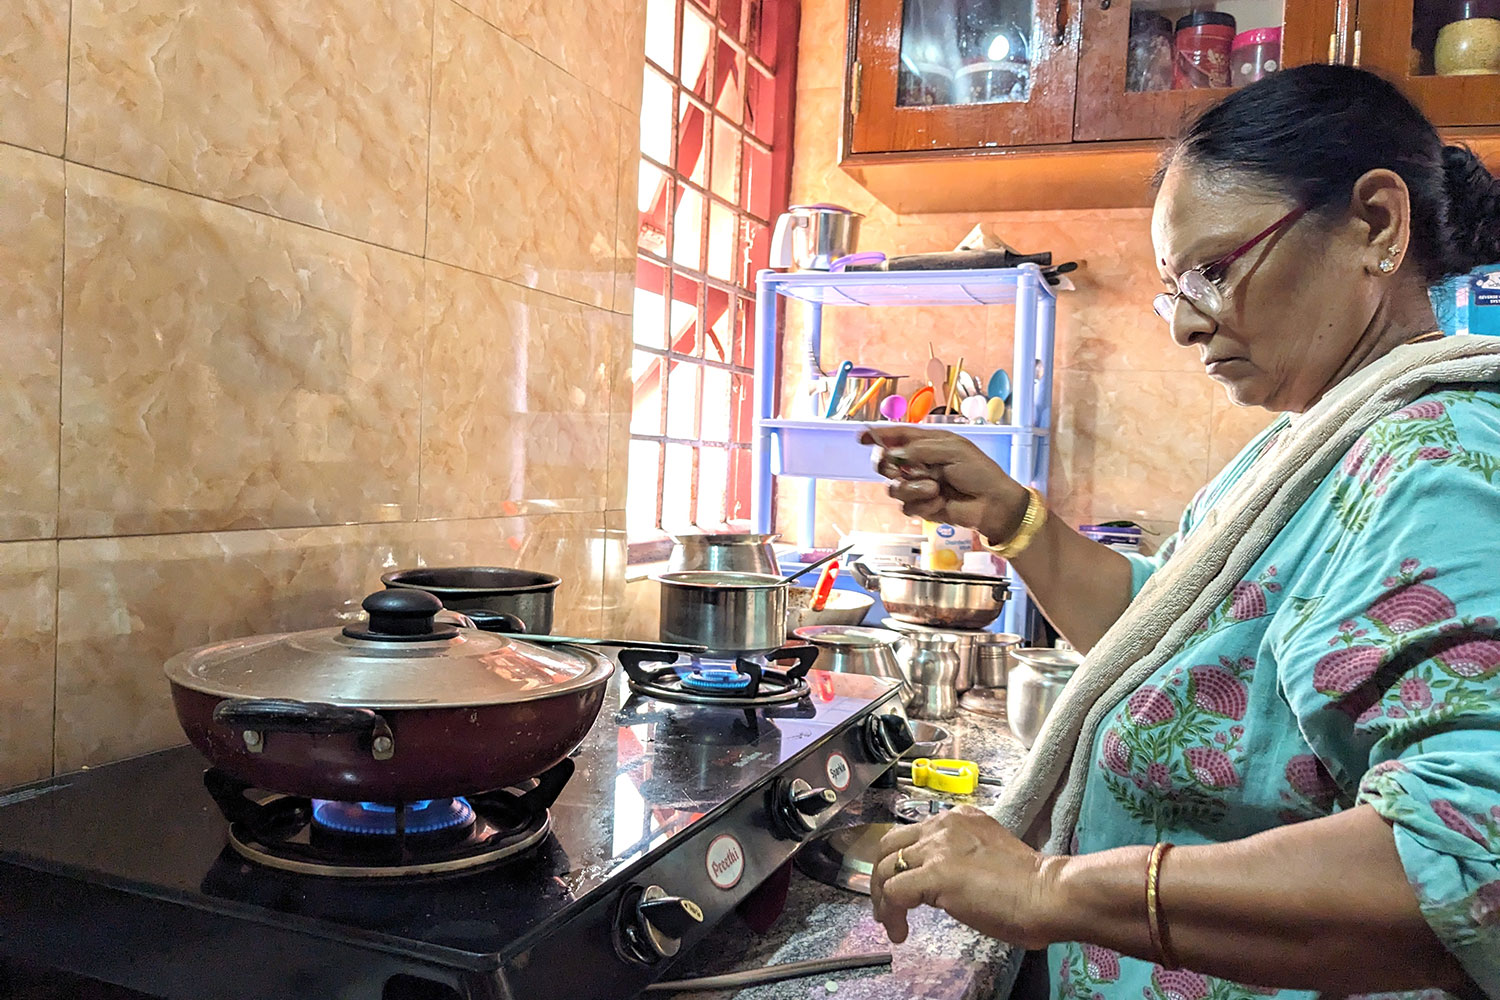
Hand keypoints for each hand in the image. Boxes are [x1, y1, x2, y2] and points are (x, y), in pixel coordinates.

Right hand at [860, 425, 1029, 542]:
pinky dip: (923, 504)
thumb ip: (919, 449)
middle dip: (889, 465)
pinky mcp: (921, 506)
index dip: (877, 436)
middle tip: (900, 467)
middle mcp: (918, 463)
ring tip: (934, 488)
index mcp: (926, 443)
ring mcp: (918, 486)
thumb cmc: (979, 472)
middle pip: (885, 462)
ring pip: (893, 487)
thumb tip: (892, 453)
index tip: (862, 438)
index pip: (896, 436)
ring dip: (913, 488)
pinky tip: (940, 502)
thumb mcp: (952, 450)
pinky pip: (906, 506)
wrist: (992, 504)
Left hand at [869, 805, 1059, 948]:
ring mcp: (937, 847)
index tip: (900, 886)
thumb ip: (961, 858)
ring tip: (890, 923)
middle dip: (880, 877)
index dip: (898, 861)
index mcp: (958, 818)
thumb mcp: (987, 856)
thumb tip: (943, 882)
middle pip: (888, 846)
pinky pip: (894, 893)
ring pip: (885, 869)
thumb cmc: (1030, 885)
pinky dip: (890, 915)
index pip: (911, 833)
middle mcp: (943, 825)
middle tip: (886, 905)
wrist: (1048, 892)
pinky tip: (899, 932)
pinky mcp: (935, 873)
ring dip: (881, 900)